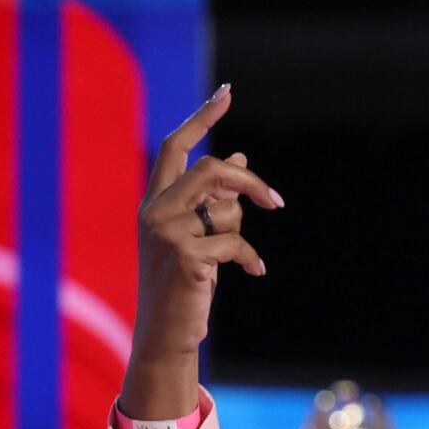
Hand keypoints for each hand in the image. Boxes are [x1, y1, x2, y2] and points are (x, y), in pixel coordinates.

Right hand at [120, 85, 282, 422]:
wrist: (166, 336)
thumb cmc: (184, 285)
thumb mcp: (199, 236)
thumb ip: (215, 201)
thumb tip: (239, 157)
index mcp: (155, 202)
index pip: (173, 147)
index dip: (201, 118)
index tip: (227, 93)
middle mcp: (154, 211)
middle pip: (209, 168)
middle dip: (248, 181)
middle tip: (274, 203)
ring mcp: (164, 232)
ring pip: (223, 201)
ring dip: (246, 220)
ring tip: (246, 255)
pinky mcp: (183, 256)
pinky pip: (234, 242)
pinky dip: (250, 259)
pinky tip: (255, 272)